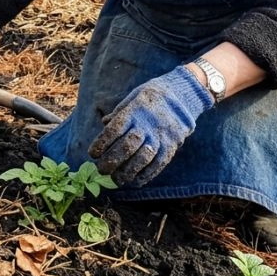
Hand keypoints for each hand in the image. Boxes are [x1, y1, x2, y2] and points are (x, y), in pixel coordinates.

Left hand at [88, 64, 214, 186]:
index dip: (101, 143)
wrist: (183, 95)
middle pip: (127, 146)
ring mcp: (161, 136)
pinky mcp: (172, 145)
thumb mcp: (134, 96)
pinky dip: (147, 174)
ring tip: (117, 179)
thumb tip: (104, 123)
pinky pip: (159, 164)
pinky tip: (136, 181)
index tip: (92, 153)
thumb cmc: (153, 97)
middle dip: (111, 161)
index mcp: (135, 111)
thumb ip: (120, 111)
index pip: (114, 129)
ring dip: (127, 172)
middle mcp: (147, 124)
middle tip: (101, 170)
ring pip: (142, 158)